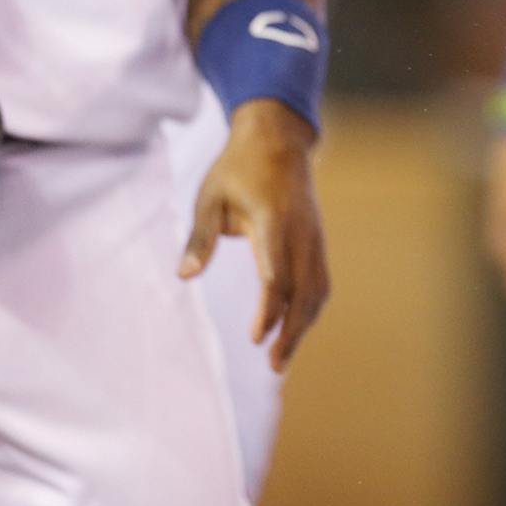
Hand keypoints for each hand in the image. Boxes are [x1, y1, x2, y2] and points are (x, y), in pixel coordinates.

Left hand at [180, 100, 330, 370]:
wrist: (279, 139)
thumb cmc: (237, 169)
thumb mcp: (209, 197)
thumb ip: (200, 239)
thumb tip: (184, 277)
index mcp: (272, 220)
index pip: (275, 273)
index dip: (268, 309)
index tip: (255, 339)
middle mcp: (301, 231)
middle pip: (303, 290)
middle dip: (291, 331)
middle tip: (274, 366)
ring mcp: (315, 236)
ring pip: (318, 289)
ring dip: (303, 325)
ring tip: (282, 358)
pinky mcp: (318, 240)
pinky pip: (321, 280)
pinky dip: (311, 308)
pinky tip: (296, 328)